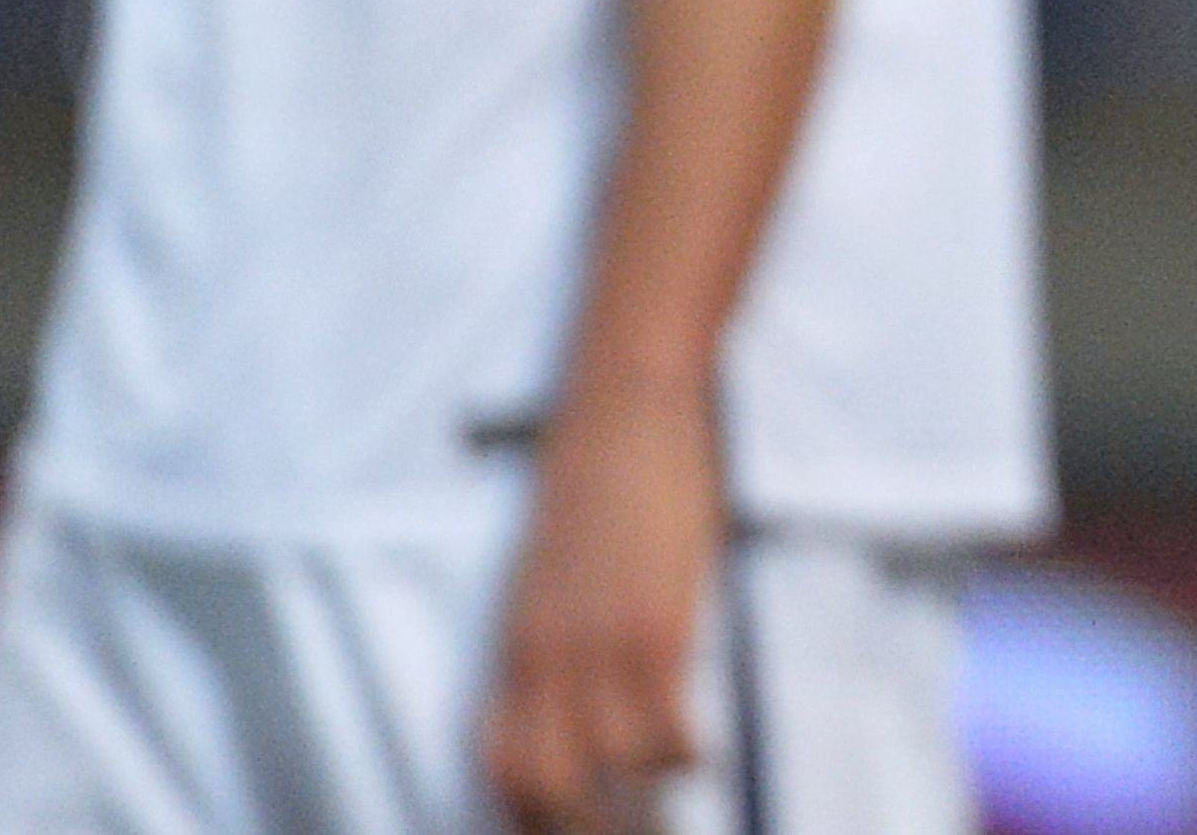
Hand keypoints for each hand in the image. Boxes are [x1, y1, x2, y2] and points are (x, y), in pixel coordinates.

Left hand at [479, 375, 723, 830]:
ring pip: (604, 769)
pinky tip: (699, 749)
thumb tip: (574, 691)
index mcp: (512, 642)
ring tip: (667, 796)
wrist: (621, 404)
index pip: (496, 762)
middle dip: (578, 825)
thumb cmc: (596, 475)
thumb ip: (554, 630)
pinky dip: (683, 753)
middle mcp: (543, 655)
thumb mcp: (551, 568)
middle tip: (619, 831)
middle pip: (541, 783)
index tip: (553, 827)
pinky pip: (662, 727)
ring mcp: (598, 642)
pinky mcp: (654, 625)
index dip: (522, 815)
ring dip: (640, 798)